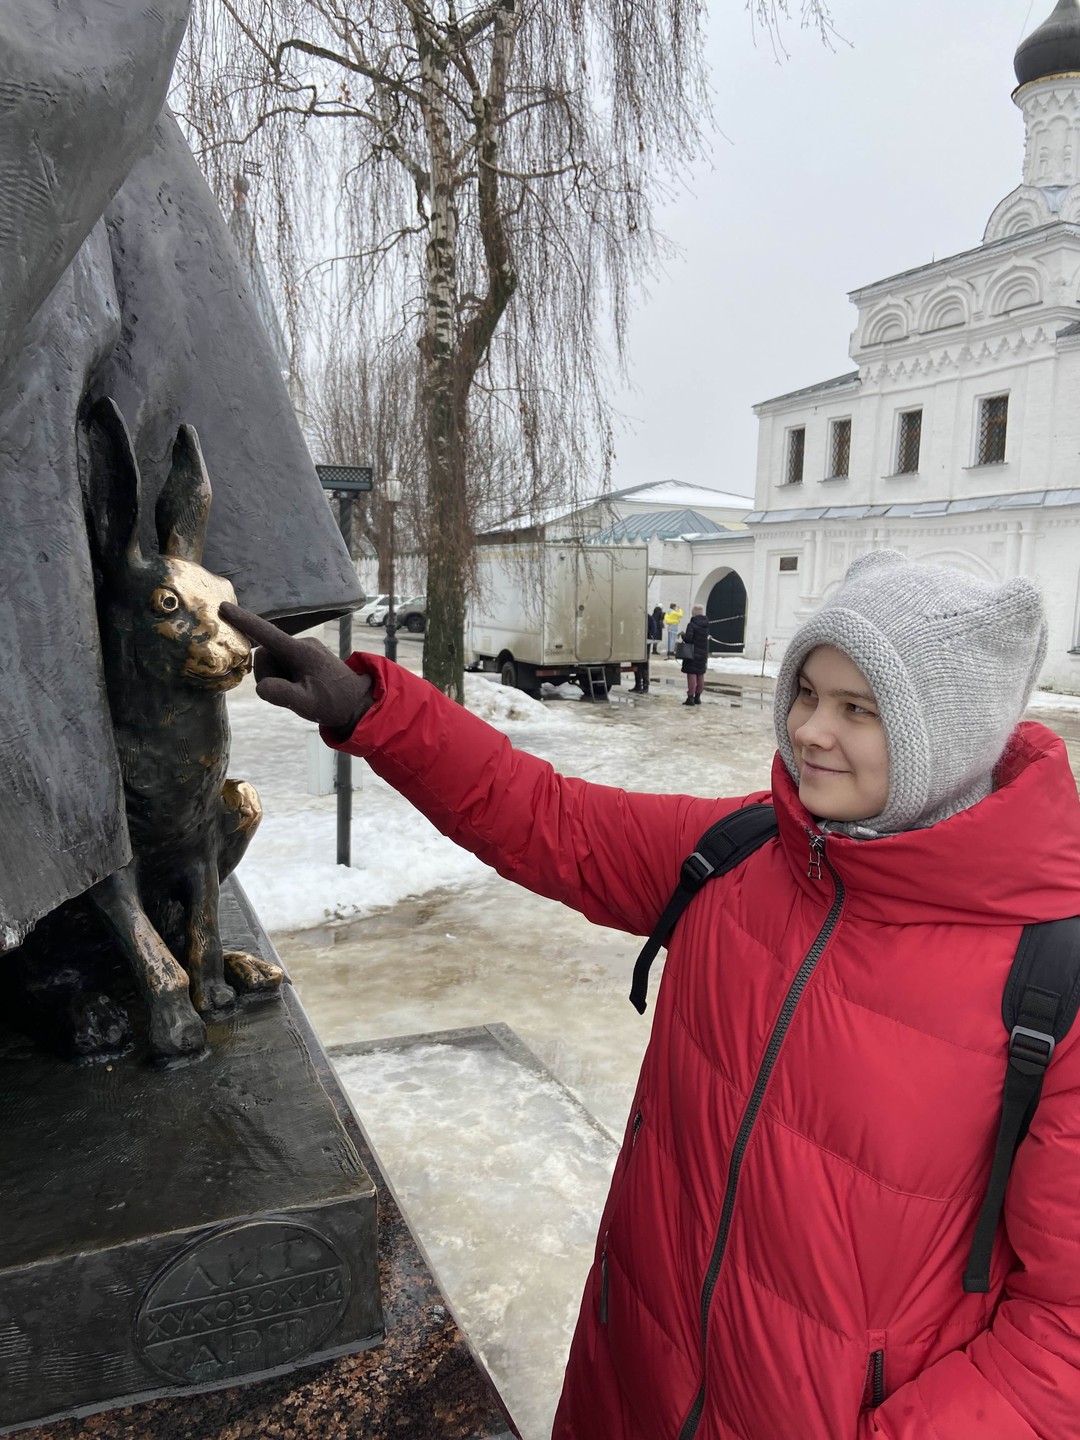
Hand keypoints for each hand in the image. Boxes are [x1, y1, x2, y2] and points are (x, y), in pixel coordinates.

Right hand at [219, 603, 373, 734]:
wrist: (357, 703)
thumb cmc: (333, 702)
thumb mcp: (306, 704)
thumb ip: (282, 694)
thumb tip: (261, 687)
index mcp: (300, 652)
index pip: (267, 633)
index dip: (244, 620)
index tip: (224, 607)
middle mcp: (301, 645)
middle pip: (265, 654)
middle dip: (268, 674)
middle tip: (289, 693)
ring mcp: (303, 649)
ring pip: (271, 661)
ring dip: (276, 678)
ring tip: (298, 691)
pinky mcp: (304, 655)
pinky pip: (281, 664)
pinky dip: (283, 678)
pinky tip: (300, 687)